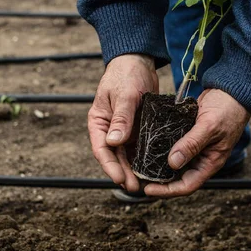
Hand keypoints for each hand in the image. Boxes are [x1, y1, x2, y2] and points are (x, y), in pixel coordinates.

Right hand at [88, 54, 158, 191]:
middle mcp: (109, 130)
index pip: (101, 149)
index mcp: (98, 122)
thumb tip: (113, 142)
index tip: (119, 179)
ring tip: (143, 184)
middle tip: (135, 188)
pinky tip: (152, 169)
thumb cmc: (126, 75)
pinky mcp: (137, 129)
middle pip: (114, 156)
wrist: (137, 62)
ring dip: (133, 170)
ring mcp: (123, 131)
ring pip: (126, 155)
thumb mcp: (125, 95)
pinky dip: (143, 159)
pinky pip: (138, 148)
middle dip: (123, 173)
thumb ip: (121, 118)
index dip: (109, 166)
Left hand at [144, 88, 249, 196]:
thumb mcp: (209, 126)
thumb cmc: (228, 109)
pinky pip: (172, 147)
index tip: (148, 189)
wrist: (231, 90)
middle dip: (158, 181)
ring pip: (173, 163)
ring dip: (157, 166)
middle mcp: (201, 158)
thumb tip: (173, 163)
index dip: (167, 191)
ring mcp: (193, 148)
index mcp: (210, 162)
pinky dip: (160, 150)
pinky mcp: (187, 136)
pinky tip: (146, 148)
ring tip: (139, 166)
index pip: (187, 185)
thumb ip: (192, 144)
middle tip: (138, 179)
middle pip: (177, 177)